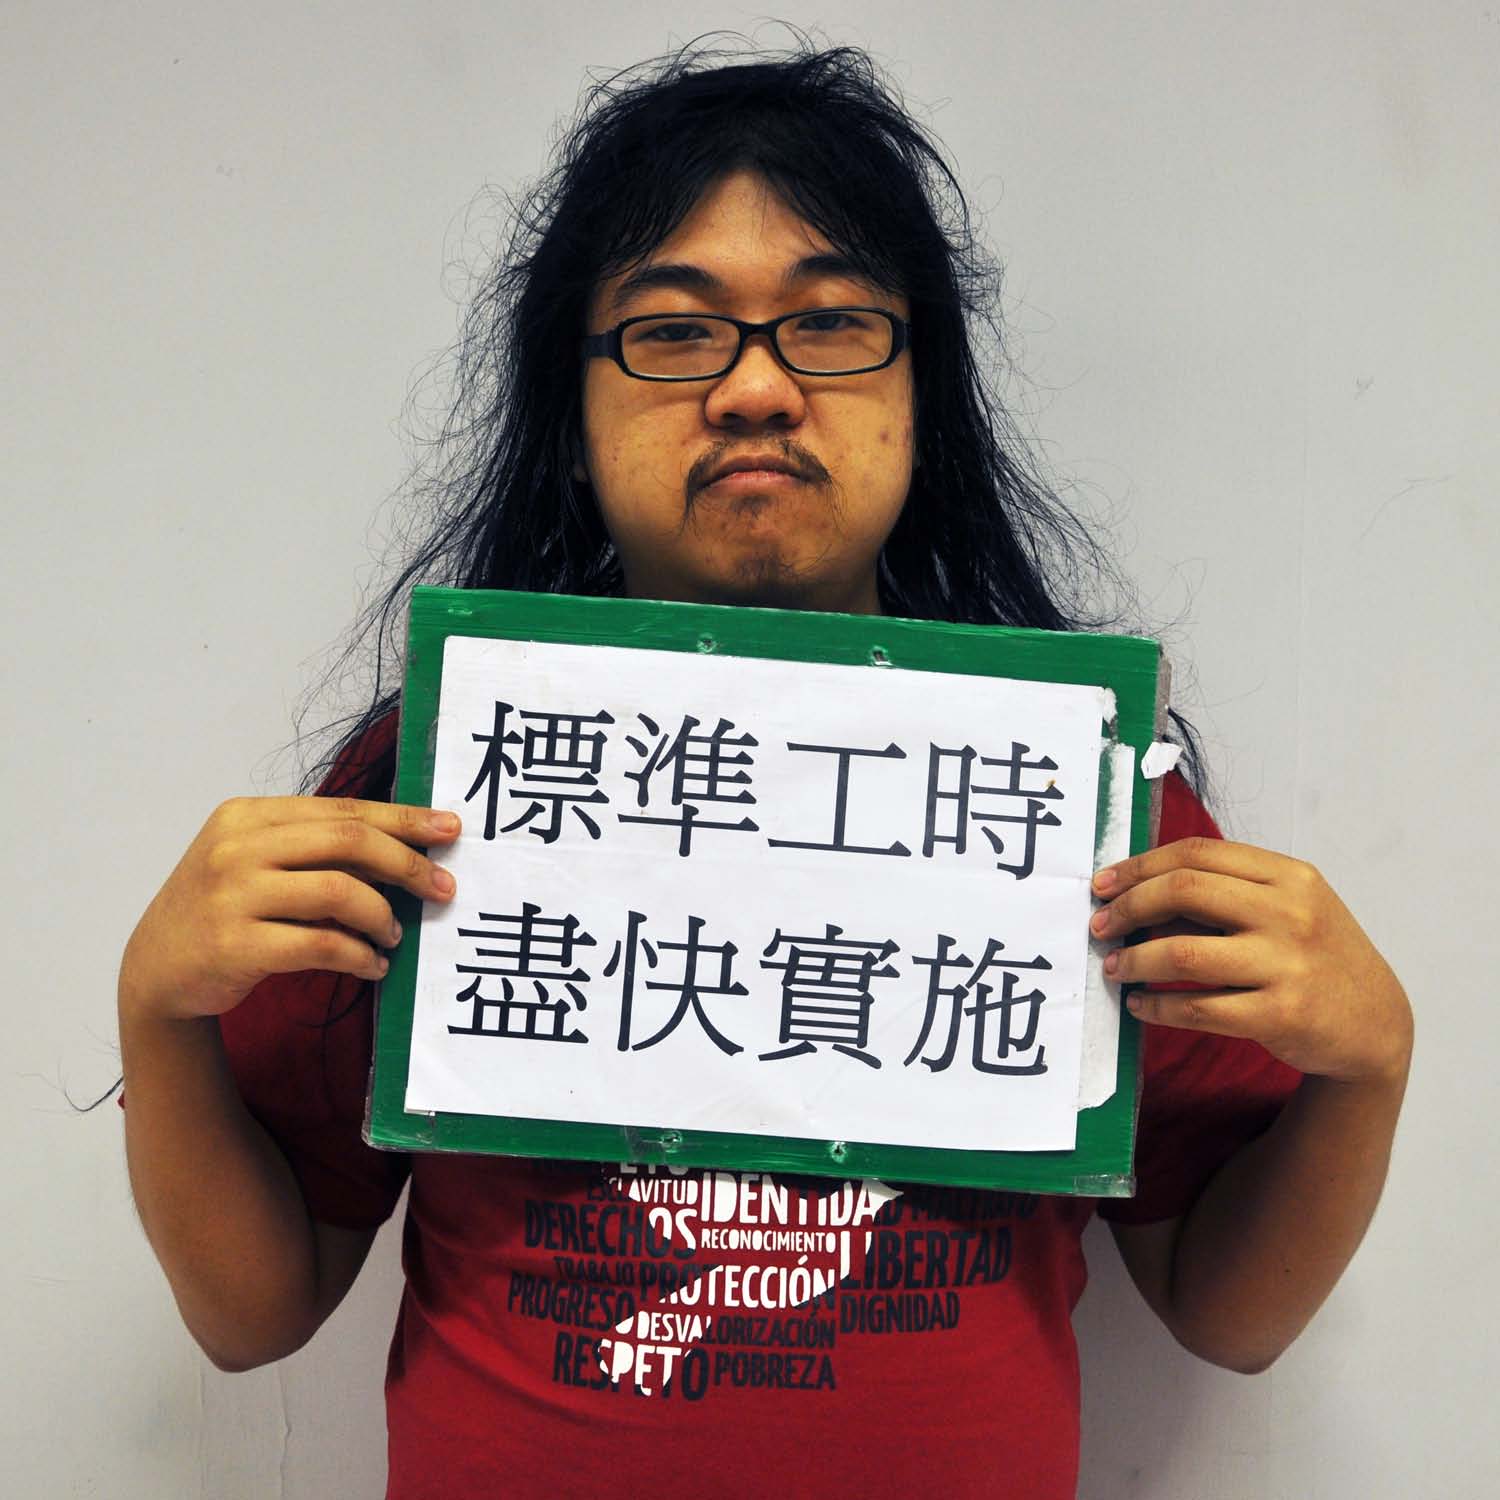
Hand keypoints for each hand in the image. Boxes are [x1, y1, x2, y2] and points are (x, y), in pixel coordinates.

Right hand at [119, 796, 460, 1023]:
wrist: (156, 969)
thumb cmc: (226, 909)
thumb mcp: (260, 864)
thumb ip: (318, 852)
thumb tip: (407, 855)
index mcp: (249, 815)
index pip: (344, 809)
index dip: (404, 818)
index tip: (450, 829)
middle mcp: (237, 847)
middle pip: (349, 841)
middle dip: (407, 864)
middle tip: (443, 889)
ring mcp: (232, 894)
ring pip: (339, 892)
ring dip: (382, 916)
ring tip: (394, 935)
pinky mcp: (235, 944)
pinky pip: (320, 945)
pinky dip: (359, 956)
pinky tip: (371, 965)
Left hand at [1090, 837, 1411, 1085]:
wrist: (1375, 1022)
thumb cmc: (1314, 956)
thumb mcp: (1285, 909)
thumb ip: (1224, 895)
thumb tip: (1134, 893)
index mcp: (1288, 875)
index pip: (1197, 853)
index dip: (1140, 866)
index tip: (1104, 883)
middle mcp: (1290, 913)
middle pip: (1184, 890)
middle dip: (1129, 907)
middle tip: (1100, 925)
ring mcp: (1287, 965)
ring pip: (1184, 953)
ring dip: (1135, 960)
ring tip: (1115, 967)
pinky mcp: (1281, 1015)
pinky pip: (1199, 1008)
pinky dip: (1158, 1007)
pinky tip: (1141, 1004)